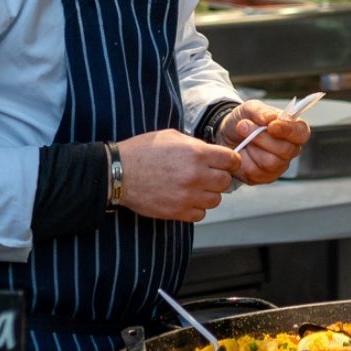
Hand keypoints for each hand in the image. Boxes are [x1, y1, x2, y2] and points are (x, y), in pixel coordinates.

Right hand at [115, 128, 240, 222]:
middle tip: (209, 175)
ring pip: (216, 200)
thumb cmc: (142, 151)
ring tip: (196, 187)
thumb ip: (196, 145)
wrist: (118, 172)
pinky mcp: (177, 211)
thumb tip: (212, 153)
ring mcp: (187, 196)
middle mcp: (196, 176)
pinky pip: (200, 214)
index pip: (231, 160)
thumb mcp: (172, 136)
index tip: (228, 163)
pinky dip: (197, 208)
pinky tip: (187, 199)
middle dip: (220, 177)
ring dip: (209, 194)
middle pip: (226, 182)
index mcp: (197, 154)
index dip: (231, 161)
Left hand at [216, 100, 311, 184]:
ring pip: (270, 162)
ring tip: (242, 138)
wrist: (226, 135)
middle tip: (243, 126)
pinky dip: (244, 160)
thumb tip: (269, 118)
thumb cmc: (244, 120)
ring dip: (252, 147)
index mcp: (292, 130)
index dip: (288, 130)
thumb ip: (260, 111)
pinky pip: (255, 172)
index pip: (301, 133)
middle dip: (262, 137)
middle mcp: (289, 150)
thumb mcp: (249, 108)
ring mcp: (278, 166)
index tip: (271, 126)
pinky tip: (241, 152)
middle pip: (285, 150)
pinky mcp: (264, 177)